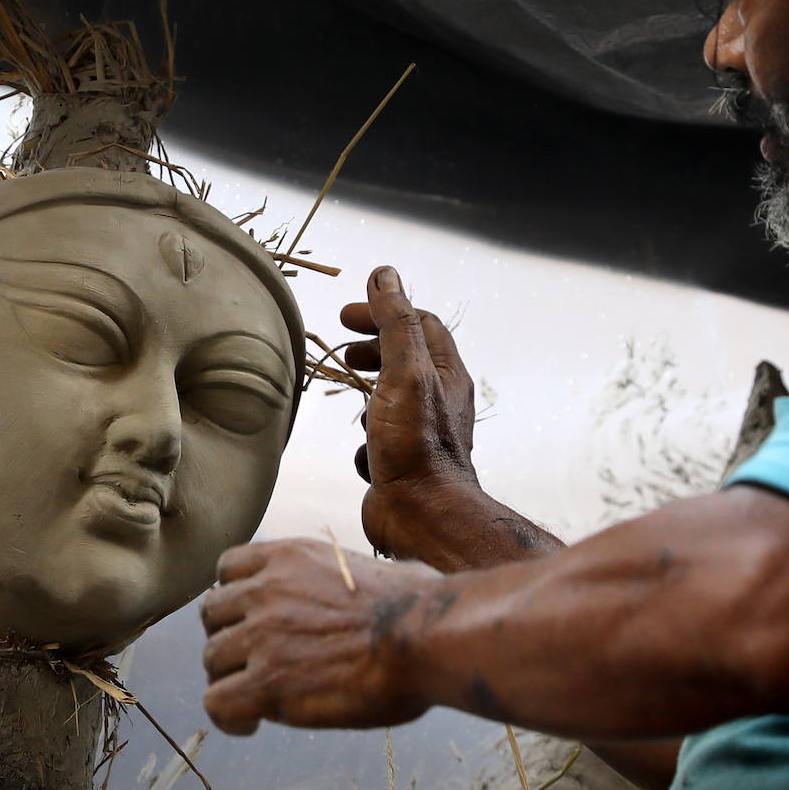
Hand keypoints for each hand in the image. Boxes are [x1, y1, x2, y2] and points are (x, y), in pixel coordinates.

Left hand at [200, 537, 439, 735]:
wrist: (425, 637)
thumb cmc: (420, 605)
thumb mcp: (374, 565)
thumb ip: (351, 575)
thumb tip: (390, 581)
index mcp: (290, 558)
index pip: (227, 568)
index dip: (233, 597)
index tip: (247, 618)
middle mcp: (266, 591)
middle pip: (212, 614)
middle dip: (228, 638)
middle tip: (253, 663)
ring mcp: (262, 636)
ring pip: (211, 658)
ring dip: (229, 679)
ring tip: (256, 697)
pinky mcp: (268, 682)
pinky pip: (218, 702)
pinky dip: (229, 716)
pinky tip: (253, 723)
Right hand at [342, 266, 479, 559]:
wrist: (419, 514)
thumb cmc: (414, 443)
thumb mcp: (403, 371)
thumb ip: (395, 322)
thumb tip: (385, 275)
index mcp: (446, 374)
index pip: (419, 324)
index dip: (383, 311)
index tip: (346, 315)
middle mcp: (439, 402)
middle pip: (406, 360)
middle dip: (372, 349)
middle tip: (342, 351)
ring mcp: (421, 435)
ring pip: (390, 402)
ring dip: (368, 396)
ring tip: (350, 397)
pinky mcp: (402, 465)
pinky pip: (379, 441)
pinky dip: (366, 440)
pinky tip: (362, 450)